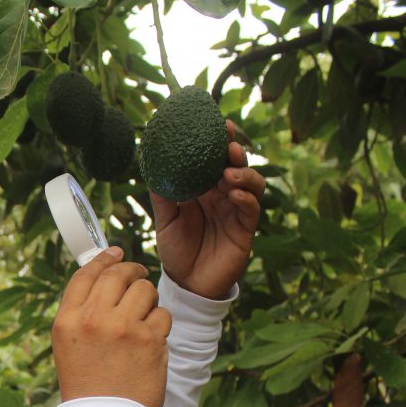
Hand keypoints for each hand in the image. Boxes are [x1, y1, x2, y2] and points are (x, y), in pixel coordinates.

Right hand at [52, 247, 172, 406]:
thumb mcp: (68, 344)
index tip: (115, 252)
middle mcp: (93, 319)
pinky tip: (151, 340)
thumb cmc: (87, 383)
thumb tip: (105, 273)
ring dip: (148, 300)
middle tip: (138, 275)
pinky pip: (163, 315)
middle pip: (117, 274)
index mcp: (67, 320)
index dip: (103, 258)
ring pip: (145, 290)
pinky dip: (160, 324)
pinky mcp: (150, 341)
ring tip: (143, 318)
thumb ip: (82, 310)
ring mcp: (123, 328)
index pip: (86, 274)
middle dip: (132, 270)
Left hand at [152, 120, 266, 299]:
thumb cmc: (177, 250)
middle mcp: (224, 196)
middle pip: (237, 166)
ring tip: (229, 171)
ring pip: (252, 183)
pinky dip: (245, 197)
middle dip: (235, 151)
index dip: (220, 142)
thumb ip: (163, 196)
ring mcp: (236, 211)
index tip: (219, 123)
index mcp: (205, 190)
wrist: (186, 283)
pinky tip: (234, 192)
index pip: (216, 160)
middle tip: (228, 142)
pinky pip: (251, 209)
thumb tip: (153, 168)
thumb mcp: (165, 220)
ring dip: (244, 173)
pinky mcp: (245, 230)